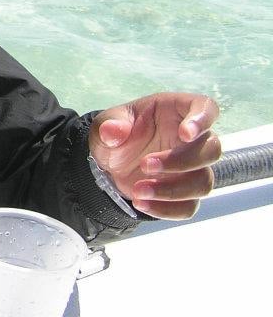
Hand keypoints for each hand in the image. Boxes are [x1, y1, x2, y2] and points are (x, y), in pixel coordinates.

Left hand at [89, 92, 221, 219]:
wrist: (110, 162)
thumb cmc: (117, 133)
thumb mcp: (105, 123)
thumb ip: (109, 124)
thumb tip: (112, 131)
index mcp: (176, 112)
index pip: (205, 107)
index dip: (202, 119)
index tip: (185, 134)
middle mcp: (191, 140)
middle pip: (211, 150)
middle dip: (180, 161)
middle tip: (145, 165)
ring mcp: (192, 168)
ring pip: (204, 182)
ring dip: (172, 190)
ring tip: (138, 190)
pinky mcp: (185, 193)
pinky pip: (190, 206)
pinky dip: (166, 209)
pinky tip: (141, 203)